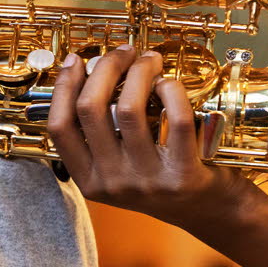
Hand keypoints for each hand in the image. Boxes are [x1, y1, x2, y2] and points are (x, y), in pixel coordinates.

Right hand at [48, 45, 250, 226]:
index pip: (59, 128)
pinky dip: (171, 91)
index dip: (63, 88)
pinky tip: (169, 83)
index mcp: (89, 181)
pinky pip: (175, 119)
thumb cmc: (161, 182)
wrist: (208, 212)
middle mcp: (112, 183)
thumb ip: (98, 139)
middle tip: (122, 53)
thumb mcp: (117, 171)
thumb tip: (85, 80)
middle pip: (90, 110)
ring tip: (149, 60)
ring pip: (128, 109)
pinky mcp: (182, 175)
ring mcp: (146, 181)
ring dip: (139, 71)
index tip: (75, 61)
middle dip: (105, 68)